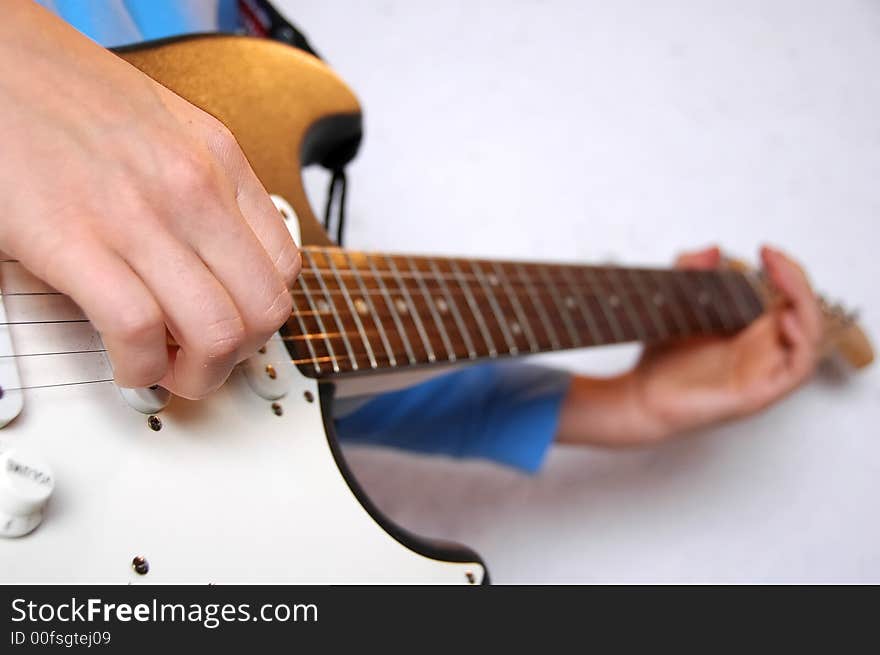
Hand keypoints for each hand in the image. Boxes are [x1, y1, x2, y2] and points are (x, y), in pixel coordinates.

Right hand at [0, 2, 299, 397]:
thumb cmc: (66, 93)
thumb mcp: (168, 128)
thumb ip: (204, 190)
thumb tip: (220, 260)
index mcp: (219, 161)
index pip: (284, 267)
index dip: (262, 315)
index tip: (236, 328)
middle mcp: (192, 188)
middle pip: (263, 310)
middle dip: (239, 357)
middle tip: (204, 363)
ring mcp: (139, 215)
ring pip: (216, 332)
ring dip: (197, 375)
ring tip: (168, 370)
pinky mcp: (75, 240)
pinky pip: (139, 333)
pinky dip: (141, 367)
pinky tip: (127, 361)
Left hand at [556, 246, 821, 446]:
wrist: (639, 397)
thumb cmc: (661, 360)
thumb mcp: (674, 304)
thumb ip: (690, 272)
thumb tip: (713, 249)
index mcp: (750, 333)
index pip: (789, 299)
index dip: (786, 273)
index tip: (765, 250)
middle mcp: (762, 352)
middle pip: (805, 315)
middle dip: (797, 280)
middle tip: (772, 258)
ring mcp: (762, 373)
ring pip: (810, 340)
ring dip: (805, 307)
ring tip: (783, 281)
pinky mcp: (757, 395)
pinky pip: (797, 370)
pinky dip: (800, 343)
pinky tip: (782, 319)